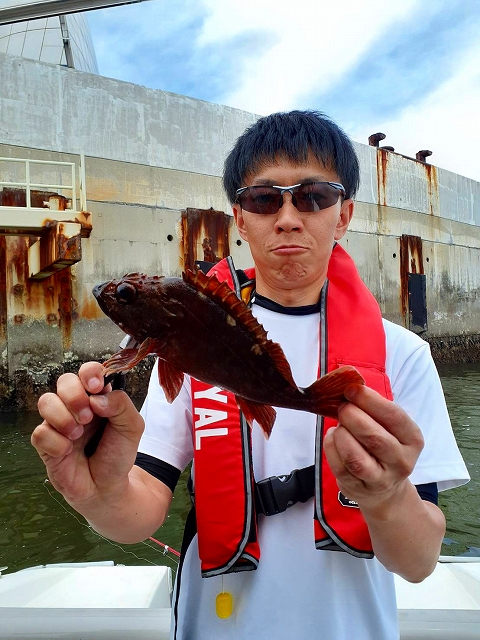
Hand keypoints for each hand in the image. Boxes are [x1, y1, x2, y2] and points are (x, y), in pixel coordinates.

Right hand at [32, 362, 144, 512]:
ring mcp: (59, 423)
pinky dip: (56, 442)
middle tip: (88, 417)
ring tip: (78, 434)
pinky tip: (68, 451)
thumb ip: (122, 405)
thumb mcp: (132, 427)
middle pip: (64, 381)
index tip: (97, 386)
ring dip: (63, 416)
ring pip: (46, 401)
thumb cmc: (118, 454)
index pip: (88, 371)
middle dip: (75, 396)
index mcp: (97, 397)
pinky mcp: (46, 444)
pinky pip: (39, 432)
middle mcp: (76, 406)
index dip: (89, 373)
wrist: (108, 487)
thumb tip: (97, 398)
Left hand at [323, 384, 423, 516]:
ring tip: (339, 426)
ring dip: (341, 435)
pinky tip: (333, 438)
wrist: (386, 490)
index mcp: (412, 439)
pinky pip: (339, 467)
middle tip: (342, 407)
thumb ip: (373, 409)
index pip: (394, 417)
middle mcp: (401, 462)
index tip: (352, 389)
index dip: (370, 400)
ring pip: (355, 457)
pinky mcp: (359, 489)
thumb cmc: (384, 447)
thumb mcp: (389, 428)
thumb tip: (349, 386)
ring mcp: (381, 480)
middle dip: (352, 417)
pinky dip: (331, 448)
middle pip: (374, 437)